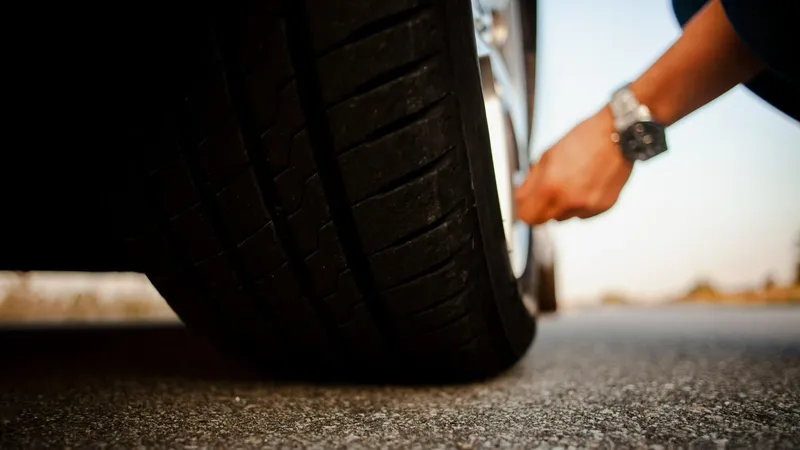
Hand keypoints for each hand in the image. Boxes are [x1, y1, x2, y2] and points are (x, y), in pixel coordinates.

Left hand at [515, 106, 633, 224]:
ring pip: (563, 217)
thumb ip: (531, 181)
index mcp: (551, 186)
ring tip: (571, 182)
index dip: (524, 209)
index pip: (527, 216)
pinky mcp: (602, 208)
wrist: (618, 135)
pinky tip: (585, 184)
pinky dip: (579, 204)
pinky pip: (582, 214)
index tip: (524, 203)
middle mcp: (569, 201)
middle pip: (544, 220)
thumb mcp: (548, 155)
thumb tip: (520, 196)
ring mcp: (587, 207)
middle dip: (540, 208)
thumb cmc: (585, 139)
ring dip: (561, 205)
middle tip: (546, 191)